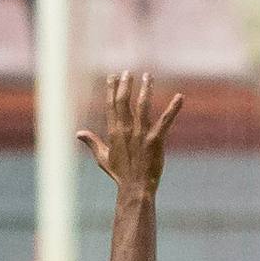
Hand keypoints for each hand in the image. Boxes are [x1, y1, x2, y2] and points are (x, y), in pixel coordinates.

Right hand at [75, 71, 184, 194]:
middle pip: (124, 102)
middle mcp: (126, 130)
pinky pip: (165, 121)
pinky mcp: (155, 140)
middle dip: (125, 86)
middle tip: (128, 72)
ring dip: (145, 90)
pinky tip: (180, 97)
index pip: (112, 106)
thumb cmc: (120, 174)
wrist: (135, 188)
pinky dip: (173, 109)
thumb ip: (92, 142)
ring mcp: (140, 134)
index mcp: (114, 132)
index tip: (113, 77)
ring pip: (142, 107)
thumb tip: (79, 133)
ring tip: (148, 76)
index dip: (112, 90)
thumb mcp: (103, 157)